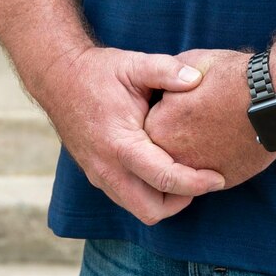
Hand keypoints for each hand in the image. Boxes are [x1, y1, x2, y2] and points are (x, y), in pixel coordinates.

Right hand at [29, 46, 226, 224]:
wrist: (57, 78)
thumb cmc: (98, 72)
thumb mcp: (134, 65)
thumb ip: (167, 70)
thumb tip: (198, 78)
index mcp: (120, 143)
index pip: (164, 179)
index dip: (197, 183)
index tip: (219, 177)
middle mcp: (106, 167)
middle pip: (151, 210)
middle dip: (181, 201)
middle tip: (201, 179)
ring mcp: (98, 175)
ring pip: (138, 209)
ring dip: (164, 200)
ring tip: (184, 175)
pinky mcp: (95, 175)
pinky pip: (127, 198)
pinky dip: (148, 193)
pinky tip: (162, 169)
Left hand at [143, 49, 275, 190]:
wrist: (274, 98)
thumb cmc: (232, 76)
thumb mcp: (190, 63)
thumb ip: (169, 76)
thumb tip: (166, 84)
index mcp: (158, 126)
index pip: (152, 122)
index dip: (169, 109)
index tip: (186, 100)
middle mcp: (172, 155)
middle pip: (167, 146)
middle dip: (181, 131)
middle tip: (204, 115)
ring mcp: (198, 171)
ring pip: (188, 162)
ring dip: (197, 148)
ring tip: (216, 127)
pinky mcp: (222, 181)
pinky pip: (210, 174)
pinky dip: (216, 161)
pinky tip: (228, 141)